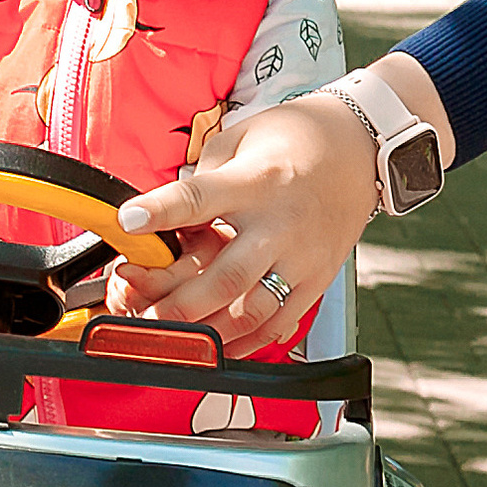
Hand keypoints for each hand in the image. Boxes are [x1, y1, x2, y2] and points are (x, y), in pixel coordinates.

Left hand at [111, 94, 381, 357]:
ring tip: (171, 339)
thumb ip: (202, 180)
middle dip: (178, 304)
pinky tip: (215, 347)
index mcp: (255, 182)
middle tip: (140, 313)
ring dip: (207, 333)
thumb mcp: (239, 140)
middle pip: (226, 276)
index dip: (161, 211)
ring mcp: (302, 259)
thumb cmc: (291, 142)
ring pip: (251, 311)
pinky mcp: (316, 282)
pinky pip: (277, 325)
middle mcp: (280, 225)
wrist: (358, 150)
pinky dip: (243, 344)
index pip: (201, 197)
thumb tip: (163, 218)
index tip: (127, 221)